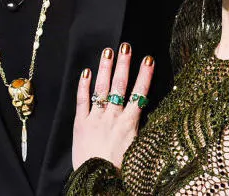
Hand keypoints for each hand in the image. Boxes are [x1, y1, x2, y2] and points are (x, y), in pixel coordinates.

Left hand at [71, 43, 153, 169]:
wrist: (98, 181)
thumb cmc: (121, 170)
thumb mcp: (139, 150)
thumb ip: (142, 131)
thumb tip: (148, 115)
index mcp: (130, 124)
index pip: (140, 94)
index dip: (144, 76)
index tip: (148, 59)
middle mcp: (113, 117)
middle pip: (121, 86)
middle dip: (124, 64)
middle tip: (126, 46)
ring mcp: (95, 119)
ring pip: (102, 89)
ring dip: (105, 69)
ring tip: (108, 51)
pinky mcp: (80, 124)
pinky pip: (81, 101)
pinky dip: (83, 86)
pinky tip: (85, 71)